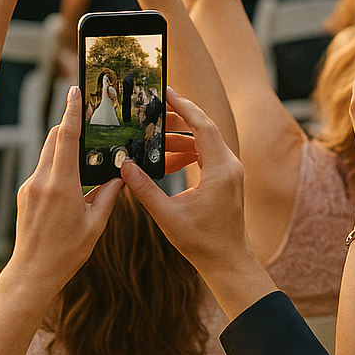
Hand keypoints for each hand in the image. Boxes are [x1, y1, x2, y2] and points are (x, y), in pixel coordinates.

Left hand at [9, 84, 121, 292]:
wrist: (33, 270)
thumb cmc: (68, 251)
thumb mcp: (96, 224)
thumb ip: (109, 196)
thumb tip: (121, 175)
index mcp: (62, 185)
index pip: (65, 138)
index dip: (71, 112)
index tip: (74, 91)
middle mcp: (41, 180)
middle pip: (53, 140)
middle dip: (68, 127)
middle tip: (87, 120)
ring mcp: (29, 185)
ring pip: (47, 154)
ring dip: (62, 148)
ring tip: (83, 152)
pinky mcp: (23, 192)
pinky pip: (41, 170)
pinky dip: (55, 166)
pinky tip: (70, 180)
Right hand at [121, 87, 251, 274]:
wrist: (228, 262)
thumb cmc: (202, 242)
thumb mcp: (167, 216)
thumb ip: (144, 189)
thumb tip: (124, 166)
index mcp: (220, 170)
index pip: (203, 126)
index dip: (184, 106)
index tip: (166, 92)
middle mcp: (229, 166)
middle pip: (203, 128)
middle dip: (177, 118)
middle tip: (151, 112)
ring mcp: (229, 172)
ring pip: (203, 141)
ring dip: (179, 136)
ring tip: (153, 137)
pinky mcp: (225, 179)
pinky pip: (205, 154)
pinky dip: (185, 151)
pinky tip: (165, 159)